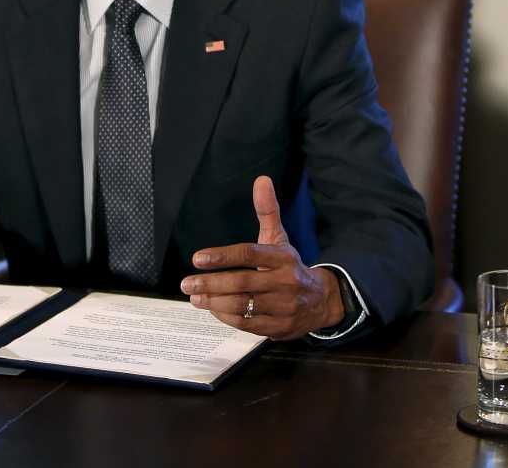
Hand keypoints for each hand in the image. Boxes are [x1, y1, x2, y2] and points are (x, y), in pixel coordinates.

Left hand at [180, 175, 343, 339]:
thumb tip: (261, 179)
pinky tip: (213, 309)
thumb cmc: (290, 266)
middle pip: (242, 282)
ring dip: (215, 302)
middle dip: (211, 284)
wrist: (321, 300)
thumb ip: (267, 210)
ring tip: (195, 297)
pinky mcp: (280, 327)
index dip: (222, 256)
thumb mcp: (280, 238)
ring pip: (243, 305)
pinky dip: (227, 317)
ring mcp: (284, 306)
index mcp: (283, 257)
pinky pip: (248, 324)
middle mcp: (285, 281)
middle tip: (187, 283)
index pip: (249, 254)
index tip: (198, 258)